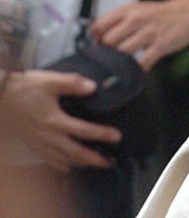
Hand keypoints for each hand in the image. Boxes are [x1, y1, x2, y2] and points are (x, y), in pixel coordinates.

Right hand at [0, 70, 121, 171]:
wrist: (1, 96)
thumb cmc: (24, 87)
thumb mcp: (50, 80)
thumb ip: (73, 83)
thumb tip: (93, 87)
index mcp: (55, 121)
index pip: (84, 131)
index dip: (102, 134)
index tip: (117, 137)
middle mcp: (48, 136)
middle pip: (75, 153)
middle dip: (93, 159)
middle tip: (109, 162)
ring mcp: (38, 143)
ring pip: (62, 159)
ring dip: (79, 164)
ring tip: (93, 164)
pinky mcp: (31, 144)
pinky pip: (48, 160)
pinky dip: (60, 165)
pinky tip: (66, 167)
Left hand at [91, 0, 188, 71]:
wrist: (188, 11)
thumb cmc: (159, 14)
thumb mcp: (137, 10)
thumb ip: (119, 22)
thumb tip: (98, 40)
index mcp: (127, 10)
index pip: (99, 26)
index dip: (95, 40)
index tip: (99, 49)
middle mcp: (136, 19)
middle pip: (108, 41)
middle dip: (106, 54)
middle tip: (110, 62)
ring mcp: (148, 32)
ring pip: (122, 52)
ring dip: (120, 64)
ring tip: (120, 70)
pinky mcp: (160, 44)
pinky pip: (142, 63)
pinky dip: (136, 71)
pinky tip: (136, 72)